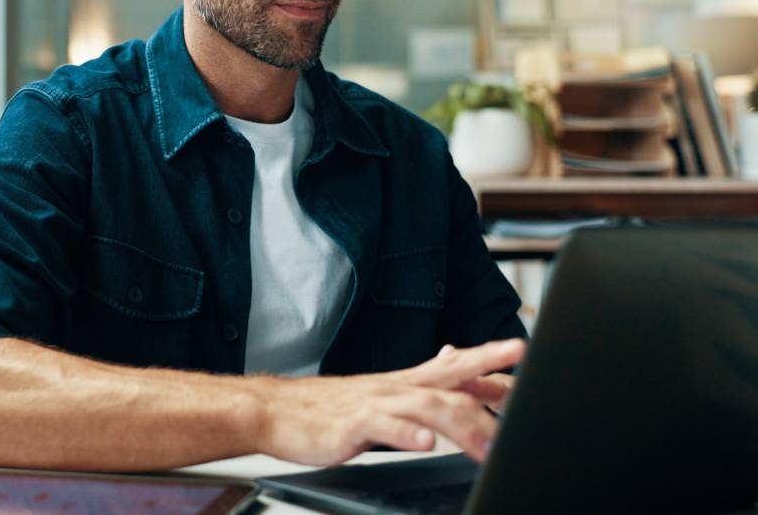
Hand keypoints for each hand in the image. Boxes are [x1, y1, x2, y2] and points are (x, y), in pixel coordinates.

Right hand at [254, 338, 524, 466]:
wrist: (274, 410)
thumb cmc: (327, 407)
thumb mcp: (380, 392)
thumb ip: (418, 380)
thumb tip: (452, 357)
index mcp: (402, 382)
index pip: (453, 364)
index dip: (488, 358)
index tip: (521, 352)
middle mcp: (394, 387)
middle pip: (450, 379)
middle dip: (488, 385)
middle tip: (523, 397)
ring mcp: (374, 403)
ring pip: (426, 405)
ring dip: (460, 424)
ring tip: (487, 445)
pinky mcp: (352, 424)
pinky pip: (382, 426)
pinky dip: (406, 433)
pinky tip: (426, 442)